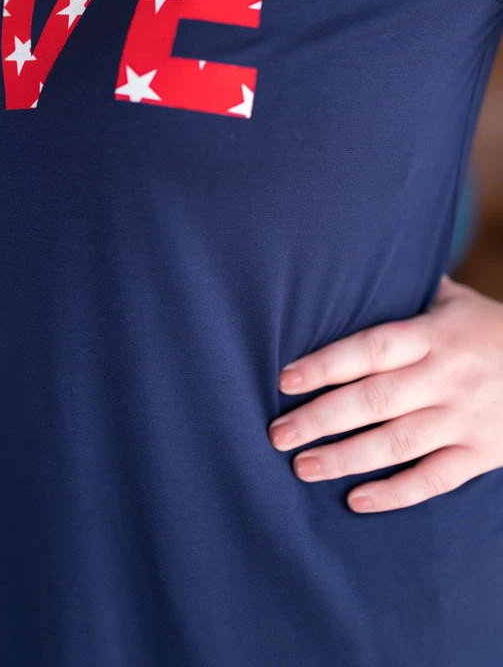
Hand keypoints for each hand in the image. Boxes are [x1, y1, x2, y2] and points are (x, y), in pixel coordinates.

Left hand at [268, 273, 502, 512]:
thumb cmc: (491, 329)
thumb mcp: (455, 300)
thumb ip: (407, 291)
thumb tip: (350, 260)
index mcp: (434, 334)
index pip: (372, 348)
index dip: (327, 365)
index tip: (285, 380)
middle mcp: (447, 376)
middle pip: (374, 400)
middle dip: (320, 419)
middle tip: (277, 434)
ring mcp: (466, 418)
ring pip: (397, 443)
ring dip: (345, 458)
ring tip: (302, 466)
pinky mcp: (482, 454)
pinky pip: (434, 479)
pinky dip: (395, 493)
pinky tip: (356, 499)